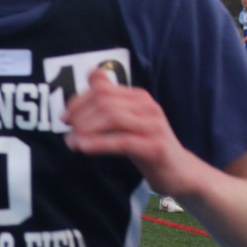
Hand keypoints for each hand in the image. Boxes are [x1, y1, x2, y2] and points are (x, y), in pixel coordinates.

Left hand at [63, 67, 184, 192]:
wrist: (180, 172)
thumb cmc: (148, 148)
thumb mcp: (128, 122)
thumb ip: (111, 103)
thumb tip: (92, 74)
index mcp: (139, 97)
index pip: (102, 88)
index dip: (79, 100)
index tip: (65, 117)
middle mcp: (147, 106)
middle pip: (104, 101)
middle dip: (80, 115)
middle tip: (68, 131)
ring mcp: (152, 126)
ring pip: (111, 117)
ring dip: (85, 130)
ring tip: (72, 143)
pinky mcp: (154, 147)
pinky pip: (121, 141)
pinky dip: (98, 143)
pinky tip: (83, 147)